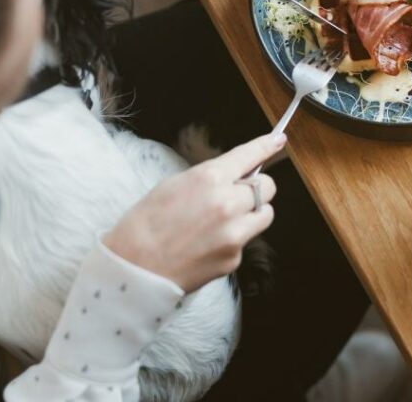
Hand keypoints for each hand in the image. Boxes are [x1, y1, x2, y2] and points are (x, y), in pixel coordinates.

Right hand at [103, 134, 283, 292]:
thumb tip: (232, 174)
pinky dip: (234, 240)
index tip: (279, 140)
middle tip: (236, 193)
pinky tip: (208, 244)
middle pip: (266, 186)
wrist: (132, 271)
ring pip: (265, 214)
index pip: (250, 155)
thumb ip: (210, 177)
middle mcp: (228, 203)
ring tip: (224, 221)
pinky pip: (246, 241)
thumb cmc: (145, 225)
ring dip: (252, 212)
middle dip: (255, 187)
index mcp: (210, 178)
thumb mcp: (174, 184)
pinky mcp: (234, 259)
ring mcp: (234, 234)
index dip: (267, 146)